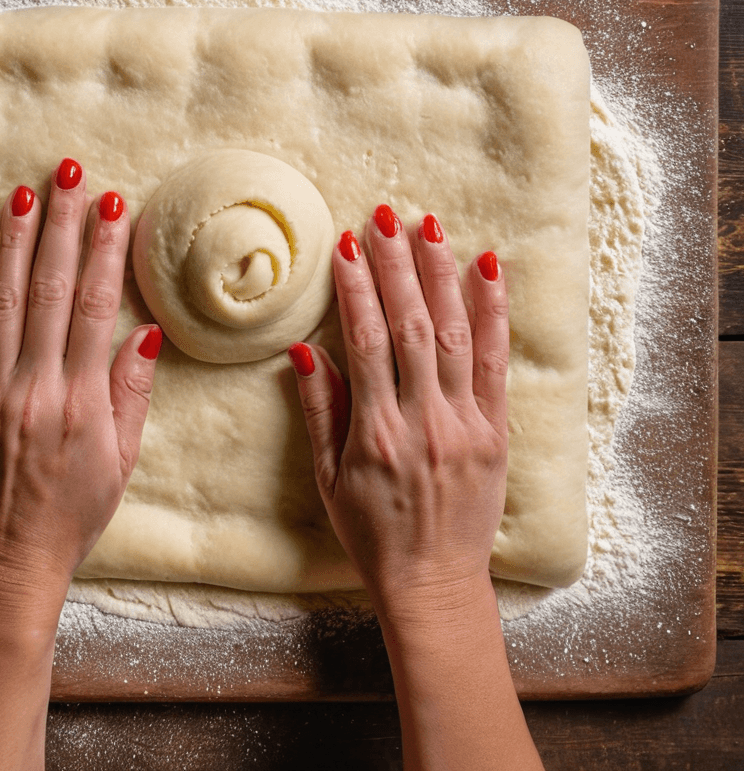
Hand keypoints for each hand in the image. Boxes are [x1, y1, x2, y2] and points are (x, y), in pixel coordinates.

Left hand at [0, 158, 160, 609]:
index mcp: (81, 400)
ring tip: (22, 194)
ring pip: (3, 301)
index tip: (114, 206)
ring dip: (14, 243)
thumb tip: (144, 332)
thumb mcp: (122, 460)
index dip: (106, 252)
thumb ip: (130, 392)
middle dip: (61, 226)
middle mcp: (33, 386)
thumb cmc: (75, 512)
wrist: (10, 559)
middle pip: (50, 289)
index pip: (96, 307)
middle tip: (67, 174)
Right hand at [290, 206, 508, 617]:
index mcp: (376, 433)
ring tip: (428, 227)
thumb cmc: (372, 533)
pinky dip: (492, 312)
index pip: (365, 342)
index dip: (355, 289)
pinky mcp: (496, 430)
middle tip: (384, 217)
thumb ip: (319, 412)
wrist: (434, 582)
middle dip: (396, 266)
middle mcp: (424, 421)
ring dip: (440, 275)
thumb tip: (303, 352)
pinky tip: (487, 270)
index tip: (346, 246)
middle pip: (410, 326)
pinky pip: (495, 361)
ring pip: (453, 334)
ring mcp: (466, 423)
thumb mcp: (327, 480)